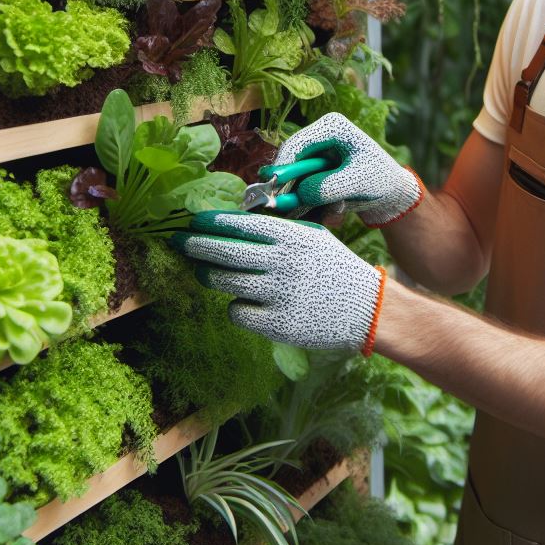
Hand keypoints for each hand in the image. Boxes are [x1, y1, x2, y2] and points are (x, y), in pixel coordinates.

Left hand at [170, 211, 386, 355]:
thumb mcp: (313, 237)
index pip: (240, 225)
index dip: (211, 221)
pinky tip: (243, 301)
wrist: (365, 308)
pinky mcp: (277, 324)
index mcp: (292, 237)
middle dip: (195, 245)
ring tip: (203, 272)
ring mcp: (279, 294)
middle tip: (179, 242)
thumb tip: (232, 225)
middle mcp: (283, 262)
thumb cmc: (334, 268)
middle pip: (224, 251)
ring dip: (208, 276)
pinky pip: (237, 312)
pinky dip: (235, 306)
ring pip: (223, 282)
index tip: (192, 220)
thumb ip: (278, 231)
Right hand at [264, 112, 423, 226]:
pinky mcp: (315, 171)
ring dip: (302, 198)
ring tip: (327, 213)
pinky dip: (309, 202)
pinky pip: (301, 188)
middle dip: (291, 187)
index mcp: (331, 127)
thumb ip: (328, 187)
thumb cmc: (381, 180)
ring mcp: (316, 155)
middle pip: (290, 161)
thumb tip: (301, 194)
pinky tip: (331, 213)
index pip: (296, 144)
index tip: (275, 191)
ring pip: (293, 178)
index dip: (283, 167)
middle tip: (288, 209)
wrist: (392, 194)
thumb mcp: (357, 182)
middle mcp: (319, 137)